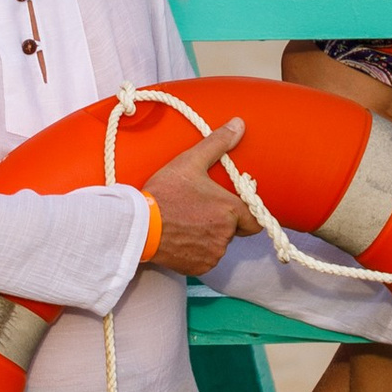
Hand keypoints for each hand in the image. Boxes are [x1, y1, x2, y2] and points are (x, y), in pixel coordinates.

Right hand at [147, 130, 248, 277]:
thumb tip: (239, 124)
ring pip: (218, 245)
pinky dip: (196, 252)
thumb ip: (217, 143)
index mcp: (229, 210)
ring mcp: (212, 254)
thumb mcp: (190, 162)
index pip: (254, 220)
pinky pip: (205, 259)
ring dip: (208, 237)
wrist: (138, 224)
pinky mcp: (198, 268)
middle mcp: (225, 235)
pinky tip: (180, 238)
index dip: (244, 214)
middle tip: (199, 211)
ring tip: (185, 223)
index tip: (229, 207)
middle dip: (221, 222)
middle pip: (233, 231)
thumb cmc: (164, 192)